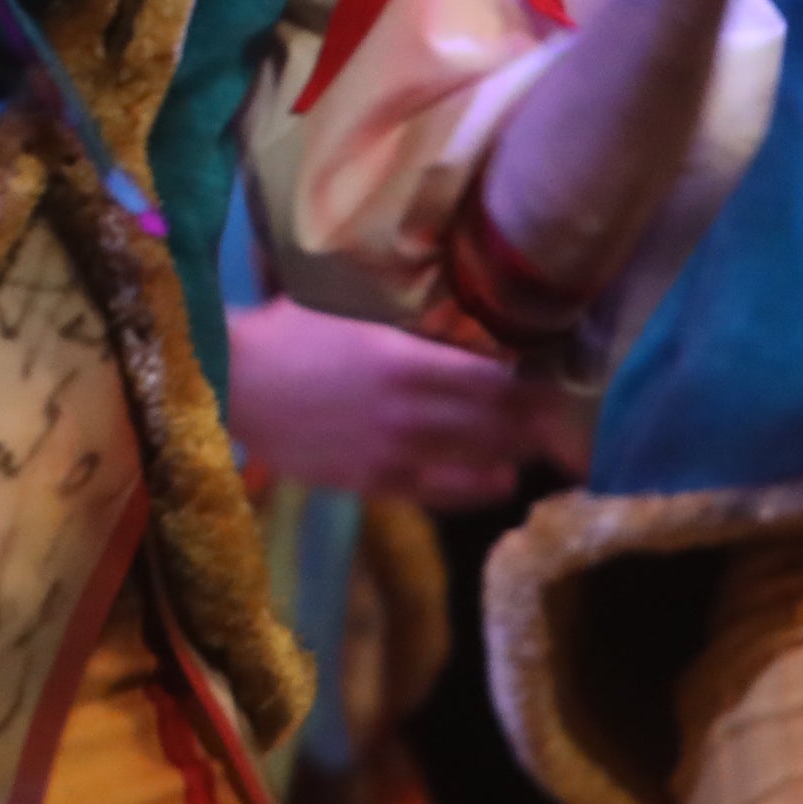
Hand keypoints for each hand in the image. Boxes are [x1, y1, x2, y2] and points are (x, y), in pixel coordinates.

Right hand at [226, 298, 583, 506]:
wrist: (228, 382)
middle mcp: (410, 410)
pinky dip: (479, 487)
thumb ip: (407, 322)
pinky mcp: (374, 482)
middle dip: (545, 431)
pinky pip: (444, 493)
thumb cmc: (285, 332)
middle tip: (574, 433)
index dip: (537, 388)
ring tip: (544, 457)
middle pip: (502, 425)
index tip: (560, 386)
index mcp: (405, 359)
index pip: (498, 382)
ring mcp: (394, 452)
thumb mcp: (349, 310)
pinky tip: (497, 481)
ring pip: (482, 462)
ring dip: (519, 459)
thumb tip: (459, 316)